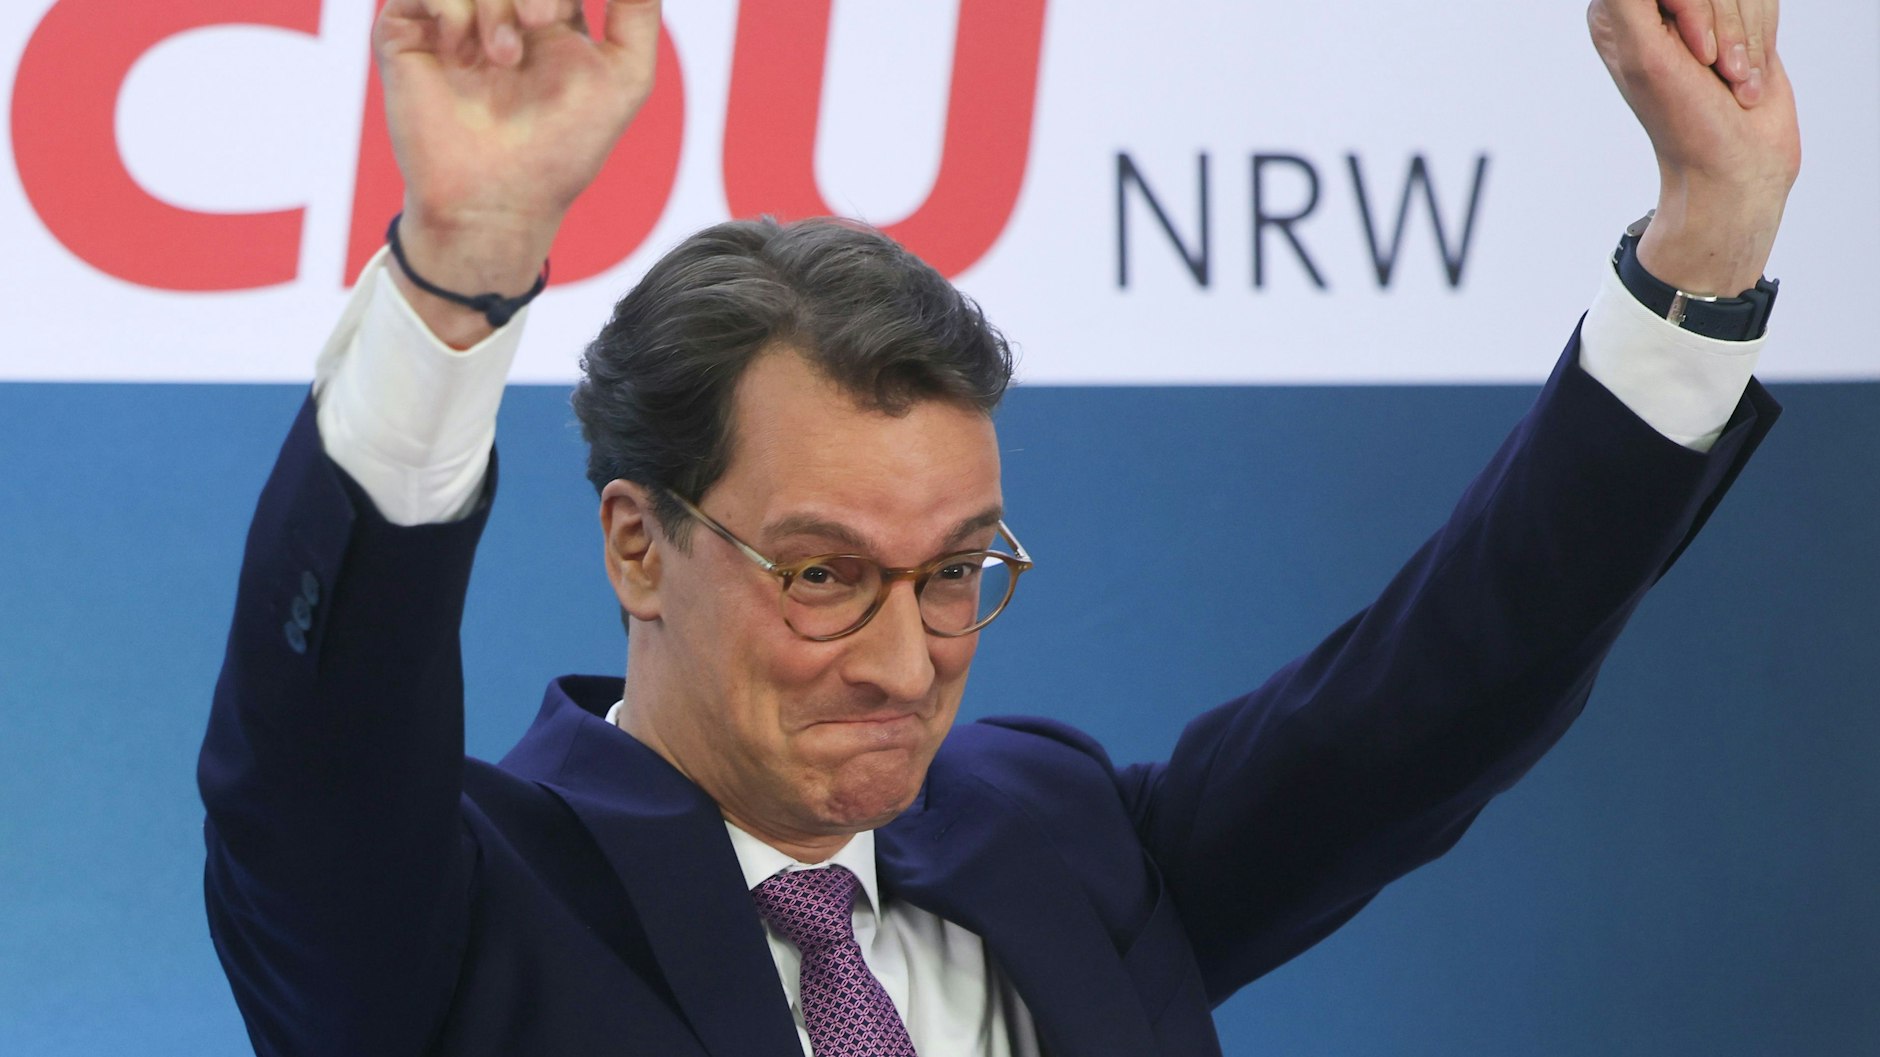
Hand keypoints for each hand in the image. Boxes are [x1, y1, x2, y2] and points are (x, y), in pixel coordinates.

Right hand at [373, 0, 661, 343]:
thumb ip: (637, 11)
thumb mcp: (624, 77)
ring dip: (495, 3)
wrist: (499, 199)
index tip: (557, 18)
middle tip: (542, 22)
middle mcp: (499, 9)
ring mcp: (452, 17)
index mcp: (549, 11)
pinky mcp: (406, 30)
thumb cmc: (563, 148)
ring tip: (502, 57)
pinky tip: (461, 49)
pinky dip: (452, 8)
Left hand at [1588, 0, 1799, 296]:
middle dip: (1726, 28)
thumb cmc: (1686, 122)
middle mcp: (1652, 8)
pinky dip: (1763, 41)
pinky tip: (1745, 79)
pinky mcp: (1735, 24)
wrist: (1735, 164)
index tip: (1697, 56)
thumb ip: (1627, 2)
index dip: (1694, 8)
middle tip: (1713, 70)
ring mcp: (1697, 15)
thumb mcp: (1644, 55)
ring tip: (1731, 81)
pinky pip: (1765, 2)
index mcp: (1616, 13)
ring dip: (1747, 40)